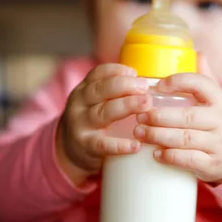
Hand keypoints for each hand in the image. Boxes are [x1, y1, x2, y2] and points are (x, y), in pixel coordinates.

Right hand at [57, 63, 151, 180]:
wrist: (70, 150)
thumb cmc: (93, 122)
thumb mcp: (96, 102)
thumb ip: (116, 92)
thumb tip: (151, 83)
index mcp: (85, 89)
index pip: (98, 73)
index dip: (117, 70)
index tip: (135, 73)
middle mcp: (80, 104)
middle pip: (101, 89)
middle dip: (125, 85)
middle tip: (145, 87)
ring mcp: (81, 125)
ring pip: (103, 112)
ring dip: (126, 106)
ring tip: (146, 104)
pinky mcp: (86, 146)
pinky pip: (103, 144)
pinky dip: (120, 145)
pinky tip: (136, 145)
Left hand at [132, 59, 221, 183]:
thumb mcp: (219, 98)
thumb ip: (206, 78)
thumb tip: (196, 52)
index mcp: (220, 99)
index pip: (201, 84)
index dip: (178, 82)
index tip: (157, 86)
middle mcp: (221, 121)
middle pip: (187, 116)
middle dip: (159, 116)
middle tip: (139, 115)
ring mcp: (217, 144)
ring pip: (185, 139)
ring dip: (158, 136)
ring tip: (139, 132)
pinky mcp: (212, 164)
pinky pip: (189, 160)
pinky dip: (170, 157)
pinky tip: (155, 153)